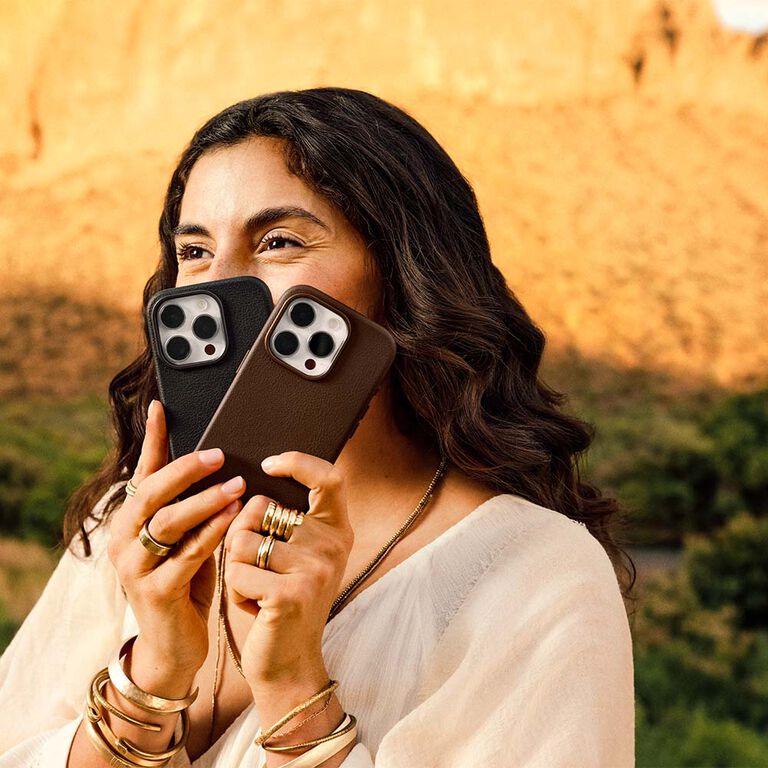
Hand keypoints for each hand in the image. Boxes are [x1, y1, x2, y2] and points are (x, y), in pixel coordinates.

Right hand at [107, 399, 246, 677]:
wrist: (172, 647)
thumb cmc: (184, 583)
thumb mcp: (185, 540)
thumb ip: (192, 509)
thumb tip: (221, 466)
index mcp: (131, 522)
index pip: (142, 474)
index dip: (152, 440)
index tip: (161, 407)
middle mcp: (124, 540)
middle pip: (152, 493)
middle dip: (186, 469)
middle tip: (219, 454)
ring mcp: (135, 568)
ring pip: (167, 522)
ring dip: (204, 500)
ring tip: (237, 485)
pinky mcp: (155, 592)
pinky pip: (186, 555)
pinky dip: (211, 532)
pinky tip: (234, 518)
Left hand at [223, 451, 354, 690]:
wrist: (288, 662)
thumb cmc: (280, 601)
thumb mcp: (291, 556)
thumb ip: (278, 522)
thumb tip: (243, 492)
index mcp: (336, 530)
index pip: (329, 478)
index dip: (298, 462)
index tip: (268, 465)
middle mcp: (332, 545)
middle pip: (259, 509)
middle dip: (239, 536)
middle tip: (255, 566)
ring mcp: (315, 569)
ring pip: (240, 541)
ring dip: (234, 568)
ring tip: (255, 588)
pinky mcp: (291, 593)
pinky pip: (236, 571)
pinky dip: (234, 590)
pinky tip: (254, 606)